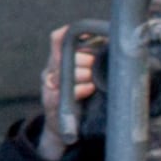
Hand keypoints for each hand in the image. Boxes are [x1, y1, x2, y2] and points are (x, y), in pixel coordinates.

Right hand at [35, 25, 83, 158]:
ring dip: (82, 73)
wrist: (63, 128)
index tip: (88, 33)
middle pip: (64, 55)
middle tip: (95, 64)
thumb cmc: (78, 99)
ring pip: (63, 71)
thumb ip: (91, 62)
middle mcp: (50, 71)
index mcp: (57, 61)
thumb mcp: (82, 77)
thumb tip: (113, 45)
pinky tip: (89, 89)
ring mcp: (48, 87)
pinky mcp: (51, 103)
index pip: (58, 39)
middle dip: (84, 58)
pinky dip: (79, 89)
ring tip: (92, 79)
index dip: (69, 32)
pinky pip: (64, 92)